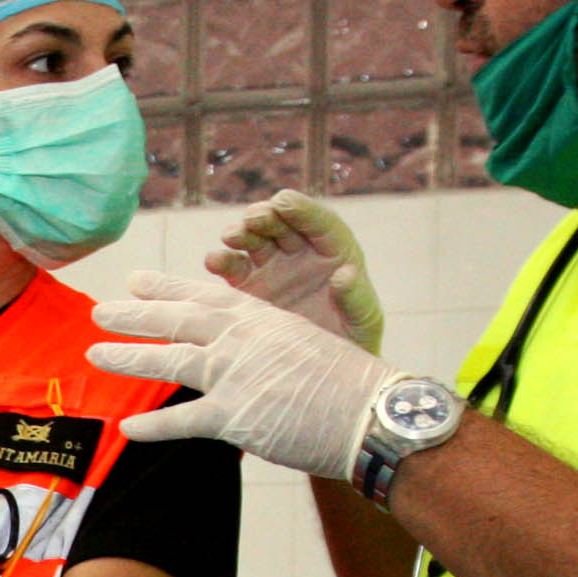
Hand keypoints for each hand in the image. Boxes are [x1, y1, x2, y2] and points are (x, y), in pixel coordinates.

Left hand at [88, 270, 404, 479]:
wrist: (370, 414)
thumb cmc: (348, 384)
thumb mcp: (304, 344)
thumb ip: (266, 347)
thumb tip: (245, 357)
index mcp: (260, 317)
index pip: (203, 296)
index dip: (166, 288)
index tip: (136, 280)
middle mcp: (242, 339)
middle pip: (176, 320)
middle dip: (133, 314)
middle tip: (98, 311)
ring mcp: (235, 374)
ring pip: (170, 360)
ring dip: (128, 357)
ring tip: (94, 355)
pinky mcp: (235, 415)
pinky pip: (184, 421)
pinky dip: (154, 426)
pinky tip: (126, 427)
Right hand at [210, 190, 384, 351]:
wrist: (324, 374)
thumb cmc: (353, 342)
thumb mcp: (364, 321)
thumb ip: (356, 297)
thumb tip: (345, 274)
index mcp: (335, 252)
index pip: (320, 223)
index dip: (302, 210)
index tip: (283, 202)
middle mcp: (302, 254)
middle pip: (283, 224)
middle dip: (268, 216)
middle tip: (254, 218)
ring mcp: (273, 268)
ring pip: (255, 240)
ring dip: (242, 233)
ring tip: (232, 236)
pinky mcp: (249, 288)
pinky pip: (233, 269)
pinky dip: (222, 262)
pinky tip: (213, 261)